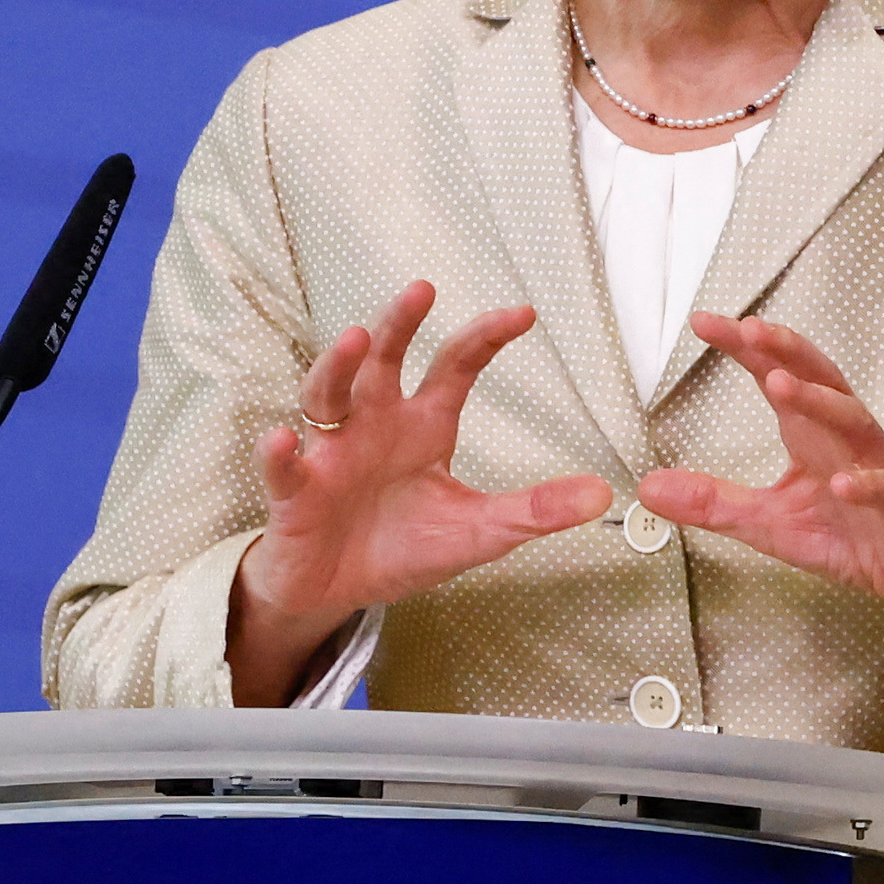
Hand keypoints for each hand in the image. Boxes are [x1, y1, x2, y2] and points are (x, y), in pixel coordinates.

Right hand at [230, 283, 613, 699]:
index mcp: (423, 425)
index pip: (456, 367)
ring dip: (337, 367)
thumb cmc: (404, 547)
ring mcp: (330, 454)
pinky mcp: (295, 493)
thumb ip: (534, 510)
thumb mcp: (479, 531)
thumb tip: (604, 492)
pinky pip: (284, 468)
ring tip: (356, 339)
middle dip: (400, 324)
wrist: (338, 593)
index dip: (484, 338)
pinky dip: (279, 453)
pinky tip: (283, 437)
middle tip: (422, 290)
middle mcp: (375, 425)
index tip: (524, 313)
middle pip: (384, 361)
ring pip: (327, 396)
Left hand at [642, 312, 883, 635]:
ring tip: (781, 385)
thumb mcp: (772, 524)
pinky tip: (843, 481)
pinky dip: (869, 483)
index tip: (705, 323)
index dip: (747, 350)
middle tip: (747, 329)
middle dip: (786, 351)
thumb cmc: (859, 537)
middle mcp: (851, 442)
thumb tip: (648, 486)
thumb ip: (714, 503)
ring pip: (857, 422)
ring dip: (819, 401)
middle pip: (823, 381)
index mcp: (815, 438)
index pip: (780, 379)